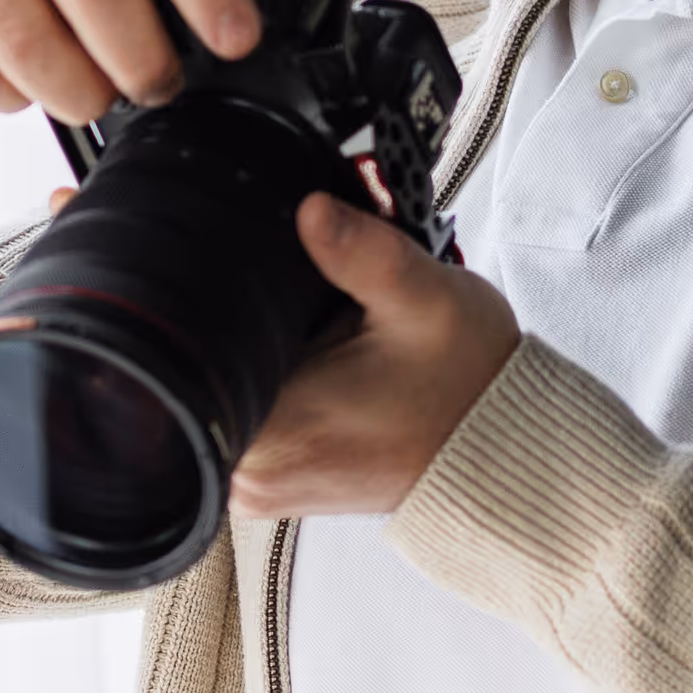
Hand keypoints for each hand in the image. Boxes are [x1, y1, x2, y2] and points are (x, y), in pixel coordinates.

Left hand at [229, 194, 520, 518]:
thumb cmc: (469, 388)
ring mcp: (261, 482)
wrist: (504, 448)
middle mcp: (251, 472)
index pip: (188, 353)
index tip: (266, 276)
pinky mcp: (279, 475)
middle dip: (250, 315)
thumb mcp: (423, 299)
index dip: (216, 296)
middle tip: (321, 304)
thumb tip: (309, 210)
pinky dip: (282, 369)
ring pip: (227, 379)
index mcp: (270, 434)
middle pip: (203, 362)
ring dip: (266, 342)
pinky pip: (252, 402)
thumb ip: (360, 250)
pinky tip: (326, 352)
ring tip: (329, 330)